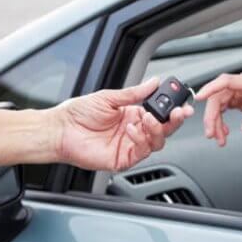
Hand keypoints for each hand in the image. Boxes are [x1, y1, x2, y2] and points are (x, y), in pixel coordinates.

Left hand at [54, 77, 193, 170]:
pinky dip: (141, 140)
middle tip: (179, 113)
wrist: (59, 130)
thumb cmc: (78, 114)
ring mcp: (129, 146)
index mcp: (133, 115)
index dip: (172, 111)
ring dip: (157, 130)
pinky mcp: (123, 159)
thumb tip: (154, 82)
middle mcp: (134, 131)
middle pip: (164, 129)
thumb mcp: (109, 97)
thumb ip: (134, 93)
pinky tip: (132, 130)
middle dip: (174, 121)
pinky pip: (141, 152)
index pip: (160, 114)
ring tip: (148, 119)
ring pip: (157, 142)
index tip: (182, 104)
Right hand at [195, 72, 241, 146]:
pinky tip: (224, 131)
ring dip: (215, 121)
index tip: (199, 97)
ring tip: (219, 138)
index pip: (226, 81)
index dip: (210, 88)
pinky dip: (221, 120)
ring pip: (218, 104)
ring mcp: (240, 92)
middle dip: (212, 116)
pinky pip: (223, 108)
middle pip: (218, 96)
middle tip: (212, 133)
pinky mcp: (239, 99)